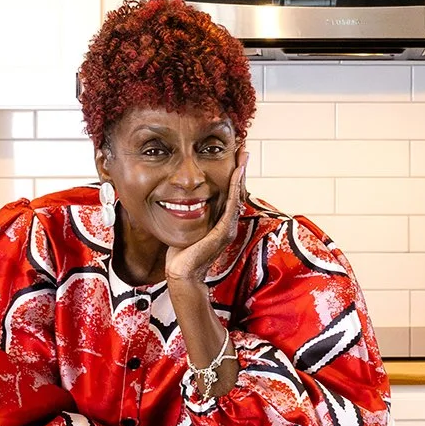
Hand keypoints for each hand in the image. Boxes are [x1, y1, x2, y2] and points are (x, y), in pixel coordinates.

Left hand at [164, 149, 247, 284]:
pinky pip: (231, 205)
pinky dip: (235, 188)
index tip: (235, 159)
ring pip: (237, 196)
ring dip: (241, 175)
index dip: (234, 177)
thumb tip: (182, 202)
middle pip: (237, 192)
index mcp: (221, 223)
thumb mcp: (187, 228)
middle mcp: (228, 224)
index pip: (230, 195)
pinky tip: (236, 174)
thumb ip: (190, 216)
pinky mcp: (223, 232)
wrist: (181, 273)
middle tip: (243, 151)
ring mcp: (228, 228)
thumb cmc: (181, 254)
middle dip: (241, 171)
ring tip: (243, 157)